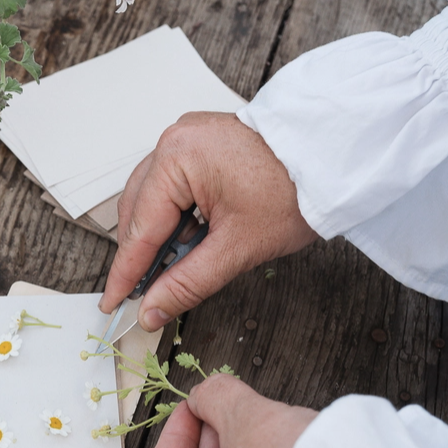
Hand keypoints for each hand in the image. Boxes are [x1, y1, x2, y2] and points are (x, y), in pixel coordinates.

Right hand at [99, 113, 317, 330]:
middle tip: (146, 295)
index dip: (125, 274)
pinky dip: (175, 215)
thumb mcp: (237, 248)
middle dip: (142, 255)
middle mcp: (174, 140)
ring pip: (152, 198)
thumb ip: (187, 283)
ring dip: (159, 235)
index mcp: (177, 157)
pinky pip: (170, 183)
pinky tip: (190, 239)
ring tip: (175, 268)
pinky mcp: (200, 143)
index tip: (113, 303)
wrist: (334, 160)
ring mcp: (186, 137)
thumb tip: (153, 309)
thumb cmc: (296, 191)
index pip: (139, 229)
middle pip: (138, 211)